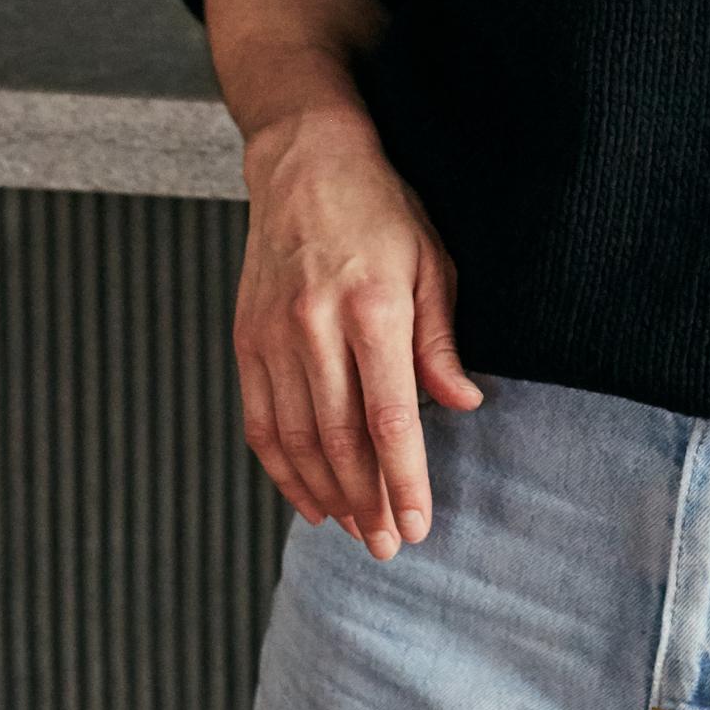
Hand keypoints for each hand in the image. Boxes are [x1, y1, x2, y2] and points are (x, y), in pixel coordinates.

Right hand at [232, 105, 481, 557]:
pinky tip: (307, 496)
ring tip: (353, 529)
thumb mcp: (431, 261)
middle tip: (386, 545)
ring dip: (326, 495)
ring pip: (297, 440)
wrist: (304, 164)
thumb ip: (441, 339)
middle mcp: (316, 326)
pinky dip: (282, 469)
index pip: (390, 415)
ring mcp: (274, 336)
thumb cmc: (379, 211)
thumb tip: (462, 405)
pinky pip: (261, 422)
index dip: (404, 478)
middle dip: (366, 502)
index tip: (416, 524)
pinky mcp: (246, 340)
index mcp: (373, 307)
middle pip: (341, 440)